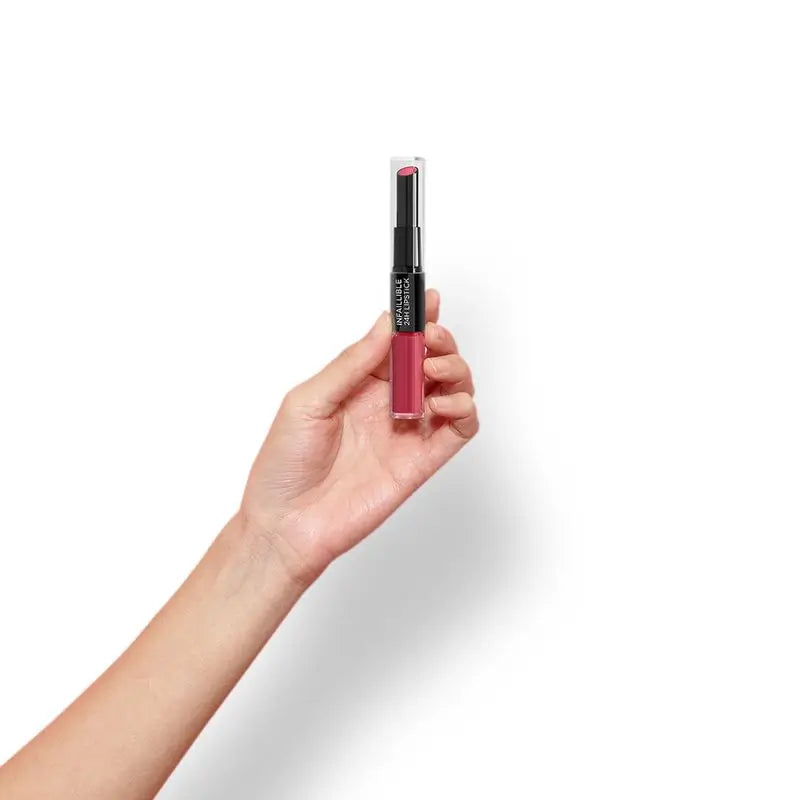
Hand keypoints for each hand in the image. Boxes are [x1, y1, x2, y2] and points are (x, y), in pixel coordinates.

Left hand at [239, 290, 477, 584]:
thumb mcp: (308, 401)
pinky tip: (442, 403)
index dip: (416, 320)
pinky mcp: (422, 460)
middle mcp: (387, 404)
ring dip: (455, 370)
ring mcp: (407, 431)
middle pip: (431, 361)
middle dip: (440, 341)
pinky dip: (464, 408)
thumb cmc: (284, 466)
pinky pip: (460, 428)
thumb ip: (352, 364)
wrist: (287, 525)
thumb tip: (384, 325)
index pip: (397, 344)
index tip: (427, 300)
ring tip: (434, 371)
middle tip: (430, 340)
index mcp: (358, 385)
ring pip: (453, 389)